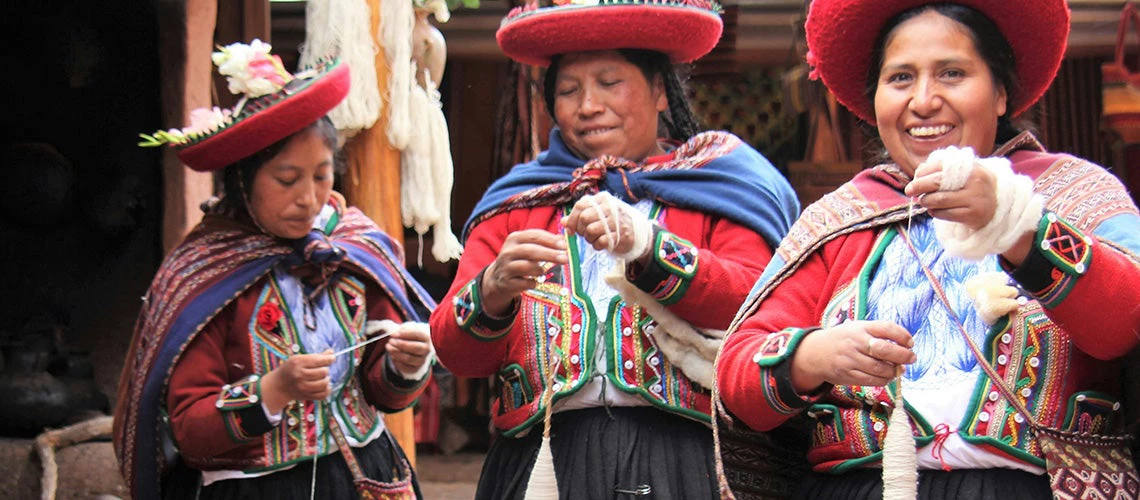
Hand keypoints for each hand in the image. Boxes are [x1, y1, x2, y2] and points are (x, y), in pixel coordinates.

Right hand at [260, 350, 334, 412]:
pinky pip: (323, 395)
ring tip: (324, 377)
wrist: (279, 385)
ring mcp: (303, 387)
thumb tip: (331, 352)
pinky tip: (324, 386)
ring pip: (324, 384)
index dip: (329, 359)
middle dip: (326, 369)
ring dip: (327, 380)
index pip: (318, 360)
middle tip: (323, 369)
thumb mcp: (299, 359)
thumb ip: (316, 356)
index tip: (332, 358)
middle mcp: (300, 375)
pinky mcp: (306, 396)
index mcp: (298, 363)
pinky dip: (327, 390)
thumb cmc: (291, 369)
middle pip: (323, 372)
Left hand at [386, 322, 432, 378]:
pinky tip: (392, 355)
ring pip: (408, 358)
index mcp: (426, 338)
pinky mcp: (416, 368)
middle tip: (390, 341)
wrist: (416, 349)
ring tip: (388, 347)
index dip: (405, 334)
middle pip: (414, 348)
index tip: (393, 334)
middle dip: (400, 344)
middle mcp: (426, 350)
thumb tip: (396, 330)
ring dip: (396, 352)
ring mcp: (421, 360)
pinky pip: (405, 367)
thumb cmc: (411, 338)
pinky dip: (397, 362)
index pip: (417, 335)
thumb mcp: (409, 330)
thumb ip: (404, 329)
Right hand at [480, 229, 567, 315]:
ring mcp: (506, 268)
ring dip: (539, 269)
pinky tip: (535, 282)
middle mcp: (508, 252)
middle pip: (530, 251)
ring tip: (543, 270)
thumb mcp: (527, 246)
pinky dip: (533, 283)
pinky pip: (525, 283)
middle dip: (550, 254)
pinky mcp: (507, 283)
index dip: (550, 240)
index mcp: (514, 238)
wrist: (498, 277)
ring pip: (526, 267)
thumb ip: (544, 242)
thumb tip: (565, 240)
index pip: (534, 235)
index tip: (565, 245)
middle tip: (565, 258)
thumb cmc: (519, 259)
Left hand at [561, 192, 648, 261]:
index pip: (581, 205)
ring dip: (589, 238)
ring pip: (590, 231)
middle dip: (581, 230)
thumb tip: (563, 222)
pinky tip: (601, 243)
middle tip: (586, 234)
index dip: (572, 219)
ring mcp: (615, 221)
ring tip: (594, 238)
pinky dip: (597, 246)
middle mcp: (609, 208)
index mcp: (602, 200)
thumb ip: (580, 216)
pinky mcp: (619, 235)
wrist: (635, 233)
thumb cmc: (611, 223)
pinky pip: (599, 242)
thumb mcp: (597, 214)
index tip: (570, 229)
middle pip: (584, 218)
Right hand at [789, 321, 916, 393]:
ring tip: (898, 370)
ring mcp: (851, 360)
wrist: (815, 353)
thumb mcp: (857, 329)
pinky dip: (884, 380)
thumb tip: (905, 347)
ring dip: (894, 371)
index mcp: (860, 328)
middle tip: (911, 358)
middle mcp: (855, 342)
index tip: (910, 343)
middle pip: (885, 350)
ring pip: (880, 369)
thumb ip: (878, 334)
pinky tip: (886, 376)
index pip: (887, 328)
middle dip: (903, 356)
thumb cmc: (843, 339)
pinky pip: (872, 380)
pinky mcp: (848, 374)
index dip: (903, 336)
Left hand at [905, 157, 997, 230]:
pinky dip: (934, 212)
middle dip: (919, 186)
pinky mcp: (972, 215)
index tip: (914, 178)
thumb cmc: (972, 187)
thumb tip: (919, 171)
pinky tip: (933, 210)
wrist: (996, 206)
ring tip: (923, 201)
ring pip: (939, 200)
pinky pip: (945, 214)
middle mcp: (974, 181)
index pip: (940, 166)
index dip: (924, 172)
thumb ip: (942, 169)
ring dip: (926, 201)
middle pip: (937, 182)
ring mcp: (974, 199)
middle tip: (909, 191)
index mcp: (970, 167)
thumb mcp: (963, 174)